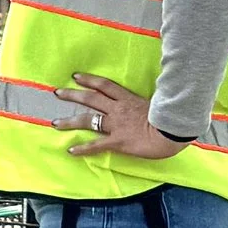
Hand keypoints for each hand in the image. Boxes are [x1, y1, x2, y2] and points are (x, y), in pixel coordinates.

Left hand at [61, 73, 176, 159]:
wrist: (173, 132)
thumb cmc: (170, 118)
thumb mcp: (157, 104)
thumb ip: (146, 102)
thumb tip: (148, 101)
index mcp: (128, 99)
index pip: (105, 85)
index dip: (89, 80)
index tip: (76, 76)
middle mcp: (118, 110)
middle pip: (91, 99)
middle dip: (73, 95)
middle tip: (58, 93)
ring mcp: (116, 125)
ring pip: (88, 120)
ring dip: (70, 121)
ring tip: (55, 122)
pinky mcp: (117, 142)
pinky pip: (96, 145)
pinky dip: (82, 148)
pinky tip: (71, 151)